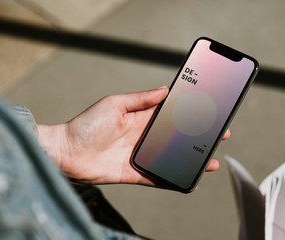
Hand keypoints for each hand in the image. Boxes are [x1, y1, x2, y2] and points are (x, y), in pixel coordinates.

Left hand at [38, 87, 230, 187]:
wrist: (66, 152)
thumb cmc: (87, 124)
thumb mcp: (115, 103)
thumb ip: (141, 98)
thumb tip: (165, 90)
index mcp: (141, 118)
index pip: (171, 116)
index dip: (189, 114)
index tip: (208, 112)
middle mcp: (144, 137)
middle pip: (176, 138)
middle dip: (196, 138)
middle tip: (218, 136)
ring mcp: (141, 156)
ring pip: (171, 159)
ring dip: (190, 160)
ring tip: (210, 161)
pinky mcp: (135, 174)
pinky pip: (158, 179)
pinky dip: (173, 181)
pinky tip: (189, 181)